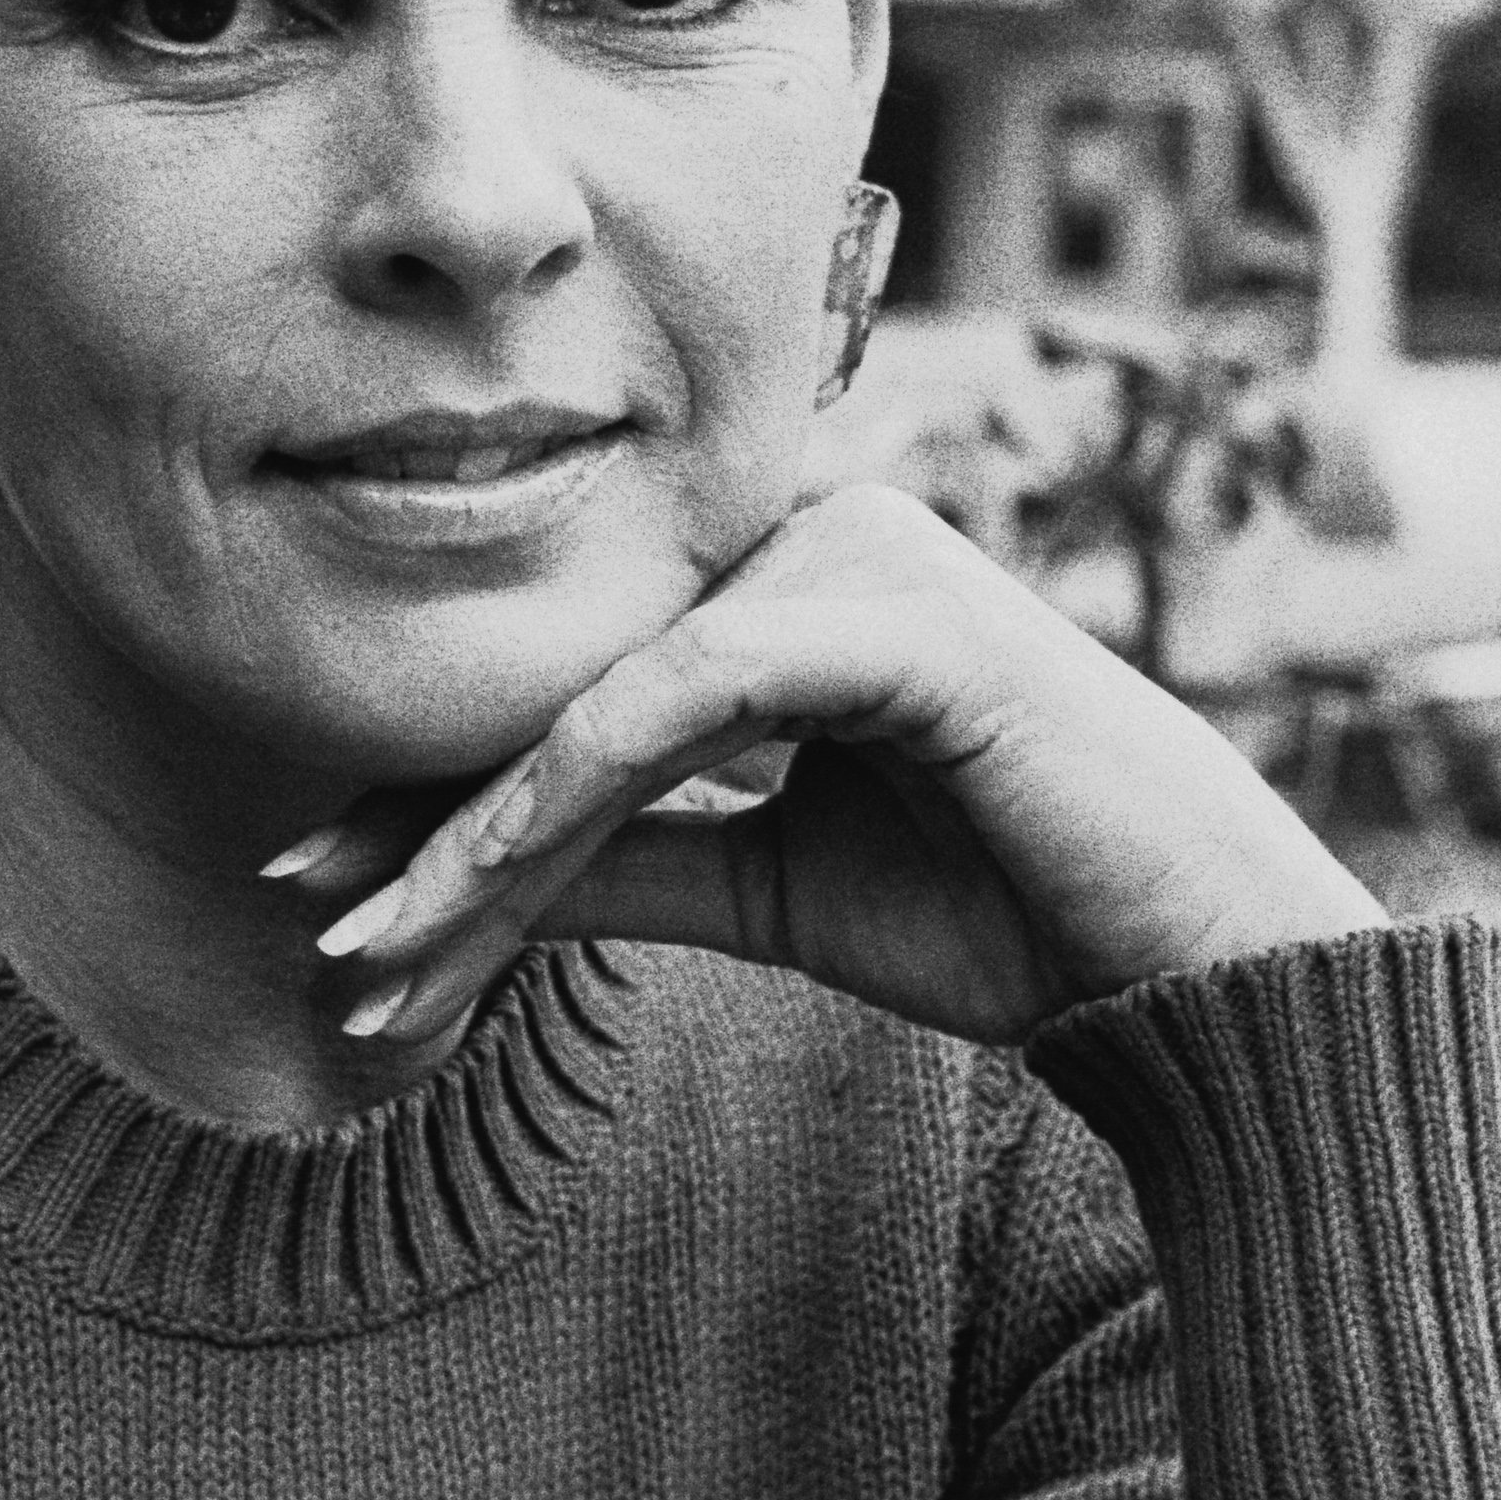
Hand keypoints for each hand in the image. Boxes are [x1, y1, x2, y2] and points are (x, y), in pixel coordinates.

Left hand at [273, 485, 1386, 1056]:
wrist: (1193, 968)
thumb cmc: (1016, 918)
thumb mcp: (775, 891)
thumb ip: (631, 861)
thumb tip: (462, 881)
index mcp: (797, 578)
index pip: (584, 681)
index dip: (446, 790)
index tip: (327, 897)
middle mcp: (817, 530)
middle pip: (569, 681)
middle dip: (429, 820)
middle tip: (307, 930)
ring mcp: (854, 553)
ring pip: (598, 700)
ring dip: (468, 840)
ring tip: (359, 956)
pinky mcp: (882, 612)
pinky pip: (674, 708)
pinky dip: (558, 802)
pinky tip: (466, 894)